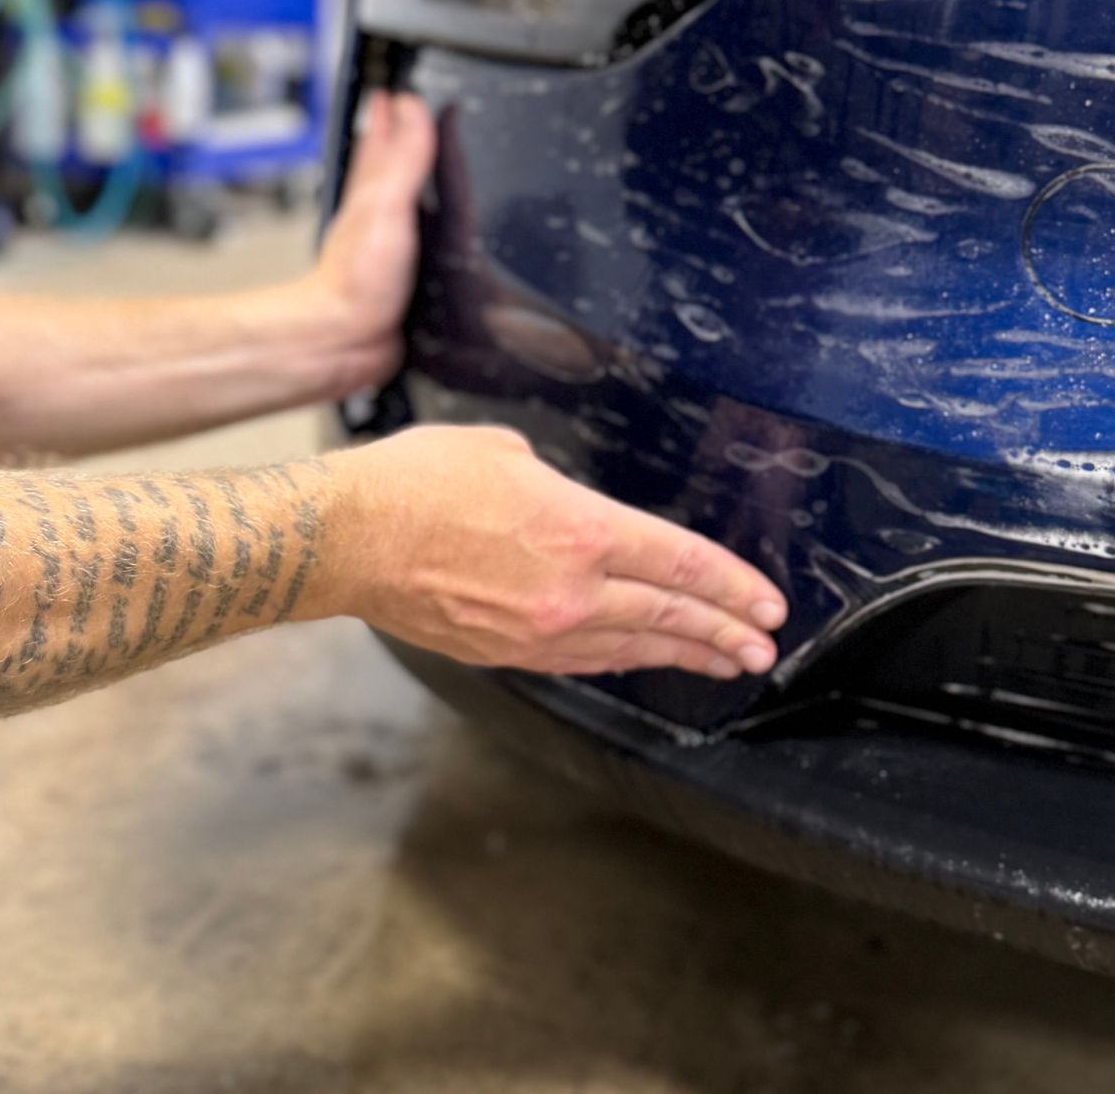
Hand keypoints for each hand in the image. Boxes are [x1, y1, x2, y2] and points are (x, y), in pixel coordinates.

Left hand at [299, 91, 437, 394]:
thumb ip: (404, 160)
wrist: (341, 344)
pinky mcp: (399, 285)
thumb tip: (411, 109)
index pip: (382, 143)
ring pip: (397, 208)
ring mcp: (384, 252)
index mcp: (373, 195)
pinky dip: (421, 234)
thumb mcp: (387, 209)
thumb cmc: (355, 283)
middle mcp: (375, 220)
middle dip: (394, 142)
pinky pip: (414, 248)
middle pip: (385, 170)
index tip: (396, 92)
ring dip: (407, 185)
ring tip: (415, 166)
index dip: (391, 116)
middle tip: (400, 116)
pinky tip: (426, 239)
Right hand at [320, 424, 786, 680]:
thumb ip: (553, 485)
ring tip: (724, 662)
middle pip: (669, 615)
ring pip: (632, 647)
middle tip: (762, 644)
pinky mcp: (505, 651)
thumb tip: (563, 502)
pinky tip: (641, 658)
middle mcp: (572, 591)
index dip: (733, 585)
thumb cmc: (415, 482)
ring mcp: (538, 631)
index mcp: (581, 530)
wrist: (347, 538)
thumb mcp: (504, 453)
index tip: (767, 602)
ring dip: (683, 653)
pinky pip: (582, 660)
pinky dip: (623, 658)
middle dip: (725, 630)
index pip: (682, 563)